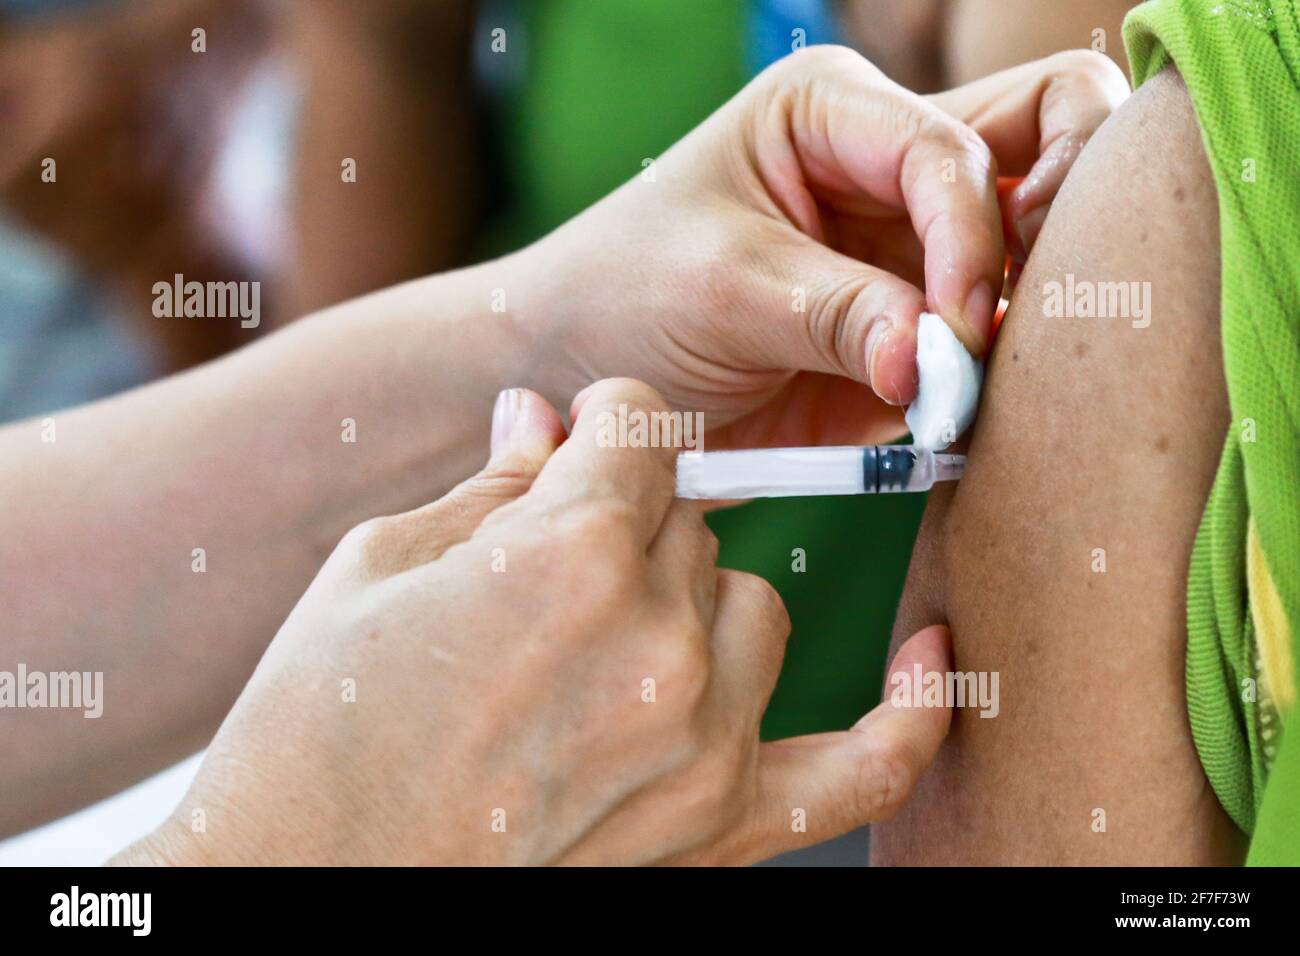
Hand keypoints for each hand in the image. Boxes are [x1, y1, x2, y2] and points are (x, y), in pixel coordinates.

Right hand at [117, 379, 951, 865]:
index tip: (583, 441)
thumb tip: (545, 419)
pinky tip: (931, 660)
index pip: (645, 428)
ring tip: (611, 636)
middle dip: (631, 519)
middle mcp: (660, 640)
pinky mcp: (721, 826)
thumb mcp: (379, 565)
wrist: (306, 875)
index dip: (605, 424)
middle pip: (693, 518)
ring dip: (695, 600)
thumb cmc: (316, 719)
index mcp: (573, 551)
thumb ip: (495, 484)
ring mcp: (704, 739)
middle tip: (559, 563)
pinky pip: (864, 768)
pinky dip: (909, 717)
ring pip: (755, 608)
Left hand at [517, 47, 1127, 448]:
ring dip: (1042, 305)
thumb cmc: (627, 294)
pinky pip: (995, 345)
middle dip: (1069, 210)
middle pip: (1046, 138)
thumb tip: (940, 363)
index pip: (953, 150)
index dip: (971, 238)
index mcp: (836, 113)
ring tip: (1000, 374)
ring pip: (1043, 243)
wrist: (582, 378)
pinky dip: (1004, 376)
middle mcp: (890, 169)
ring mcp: (911, 252)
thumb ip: (839, 315)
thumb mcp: (722, 288)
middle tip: (1048, 299)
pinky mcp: (912, 335)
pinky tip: (975, 413)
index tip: (951, 329)